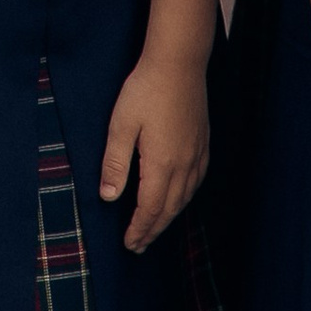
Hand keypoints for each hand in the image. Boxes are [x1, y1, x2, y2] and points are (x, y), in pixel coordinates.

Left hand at [100, 50, 209, 253]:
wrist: (178, 63)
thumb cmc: (145, 90)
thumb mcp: (121, 125)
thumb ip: (115, 163)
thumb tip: (108, 197)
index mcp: (162, 164)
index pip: (149, 209)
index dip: (139, 229)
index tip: (129, 244)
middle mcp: (184, 165)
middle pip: (168, 209)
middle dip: (152, 230)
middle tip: (138, 246)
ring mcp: (197, 155)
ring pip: (184, 198)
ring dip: (168, 217)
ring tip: (154, 229)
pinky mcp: (202, 144)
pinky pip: (195, 183)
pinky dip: (184, 199)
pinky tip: (178, 199)